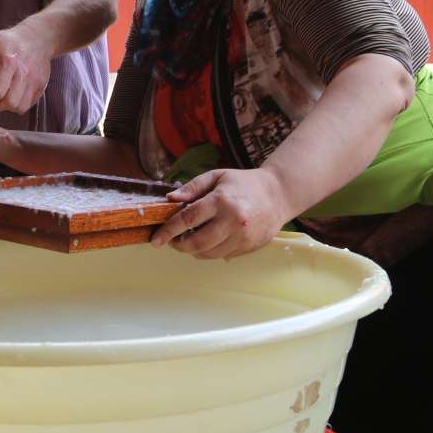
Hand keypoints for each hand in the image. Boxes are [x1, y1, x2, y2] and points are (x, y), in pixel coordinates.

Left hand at [0, 27, 52, 114]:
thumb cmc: (11, 41)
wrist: (37, 38)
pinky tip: (11, 97)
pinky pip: (28, 105)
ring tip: (0, 100)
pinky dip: (18, 106)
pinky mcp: (41, 86)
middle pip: (9, 103)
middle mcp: (24, 73)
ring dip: (7, 107)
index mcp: (8, 62)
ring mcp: (35, 81)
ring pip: (19, 107)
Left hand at [151, 168, 291, 259]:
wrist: (277, 195)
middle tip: (172, 240)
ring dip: (193, 250)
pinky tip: (209, 240)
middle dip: (179, 245)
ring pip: (208, 254)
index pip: (188, 219)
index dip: (168, 230)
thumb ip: (192, 187)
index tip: (155, 239)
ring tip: (189, 239)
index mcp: (221, 201)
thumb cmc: (243, 183)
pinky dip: (210, 251)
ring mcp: (242, 237)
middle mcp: (232, 221)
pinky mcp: (249, 248)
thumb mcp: (216, 176)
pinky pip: (221, 255)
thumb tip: (170, 199)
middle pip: (196, 243)